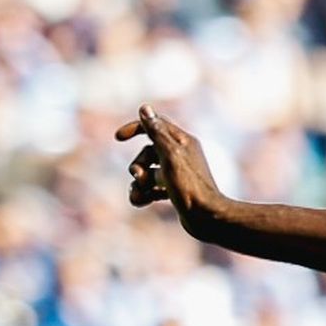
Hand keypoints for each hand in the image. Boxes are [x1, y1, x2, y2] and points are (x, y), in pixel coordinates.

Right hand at [114, 105, 224, 235]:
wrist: (206, 217)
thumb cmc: (189, 185)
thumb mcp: (170, 155)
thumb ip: (156, 132)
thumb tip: (144, 108)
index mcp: (182, 142)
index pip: (156, 125)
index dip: (136, 128)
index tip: (119, 138)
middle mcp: (180, 155)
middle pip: (147, 153)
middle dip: (138, 165)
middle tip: (140, 176)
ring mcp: (177, 174)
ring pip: (147, 173)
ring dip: (138, 183)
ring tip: (140, 195)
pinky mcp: (174, 191)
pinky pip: (152, 188)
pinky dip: (144, 194)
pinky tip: (141, 202)